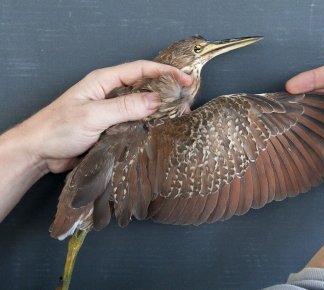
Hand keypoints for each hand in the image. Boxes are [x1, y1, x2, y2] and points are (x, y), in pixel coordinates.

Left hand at [15, 60, 191, 173]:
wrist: (40, 151)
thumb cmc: (57, 128)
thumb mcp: (93, 115)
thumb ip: (124, 107)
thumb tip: (155, 100)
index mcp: (104, 81)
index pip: (140, 70)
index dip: (164, 73)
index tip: (184, 80)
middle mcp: (109, 93)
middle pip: (144, 86)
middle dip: (166, 90)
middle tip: (185, 100)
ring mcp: (111, 111)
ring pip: (141, 106)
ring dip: (159, 109)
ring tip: (178, 115)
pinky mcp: (111, 128)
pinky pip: (134, 122)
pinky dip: (148, 125)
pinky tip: (159, 130)